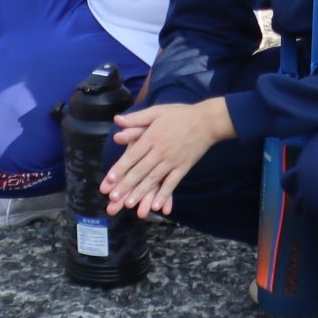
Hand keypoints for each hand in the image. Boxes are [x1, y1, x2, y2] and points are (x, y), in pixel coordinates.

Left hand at [103, 99, 232, 217]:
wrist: (207, 121)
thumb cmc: (180, 115)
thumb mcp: (156, 111)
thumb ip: (136, 118)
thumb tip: (117, 120)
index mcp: (152, 137)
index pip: (132, 155)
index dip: (120, 167)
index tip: (110, 179)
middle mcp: (160, 151)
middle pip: (140, 170)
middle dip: (126, 185)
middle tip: (114, 197)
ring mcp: (172, 161)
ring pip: (154, 179)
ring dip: (141, 192)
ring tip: (129, 204)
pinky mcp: (183, 167)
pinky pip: (172, 183)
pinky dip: (164, 194)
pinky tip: (157, 206)